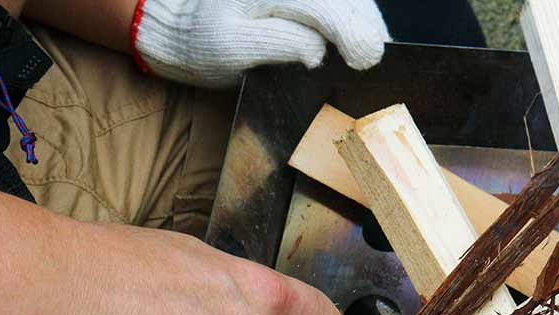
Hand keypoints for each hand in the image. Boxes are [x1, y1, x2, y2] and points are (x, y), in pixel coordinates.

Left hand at [134, 0, 390, 87]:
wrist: (188, 24)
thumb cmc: (207, 41)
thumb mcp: (235, 48)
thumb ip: (281, 44)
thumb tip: (318, 51)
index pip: (327, 9)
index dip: (353, 36)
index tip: (364, 63)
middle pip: (347, 1)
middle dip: (365, 29)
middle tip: (370, 62)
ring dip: (364, 22)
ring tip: (366, 51)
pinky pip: (340, 1)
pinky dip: (353, 17)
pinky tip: (354, 37)